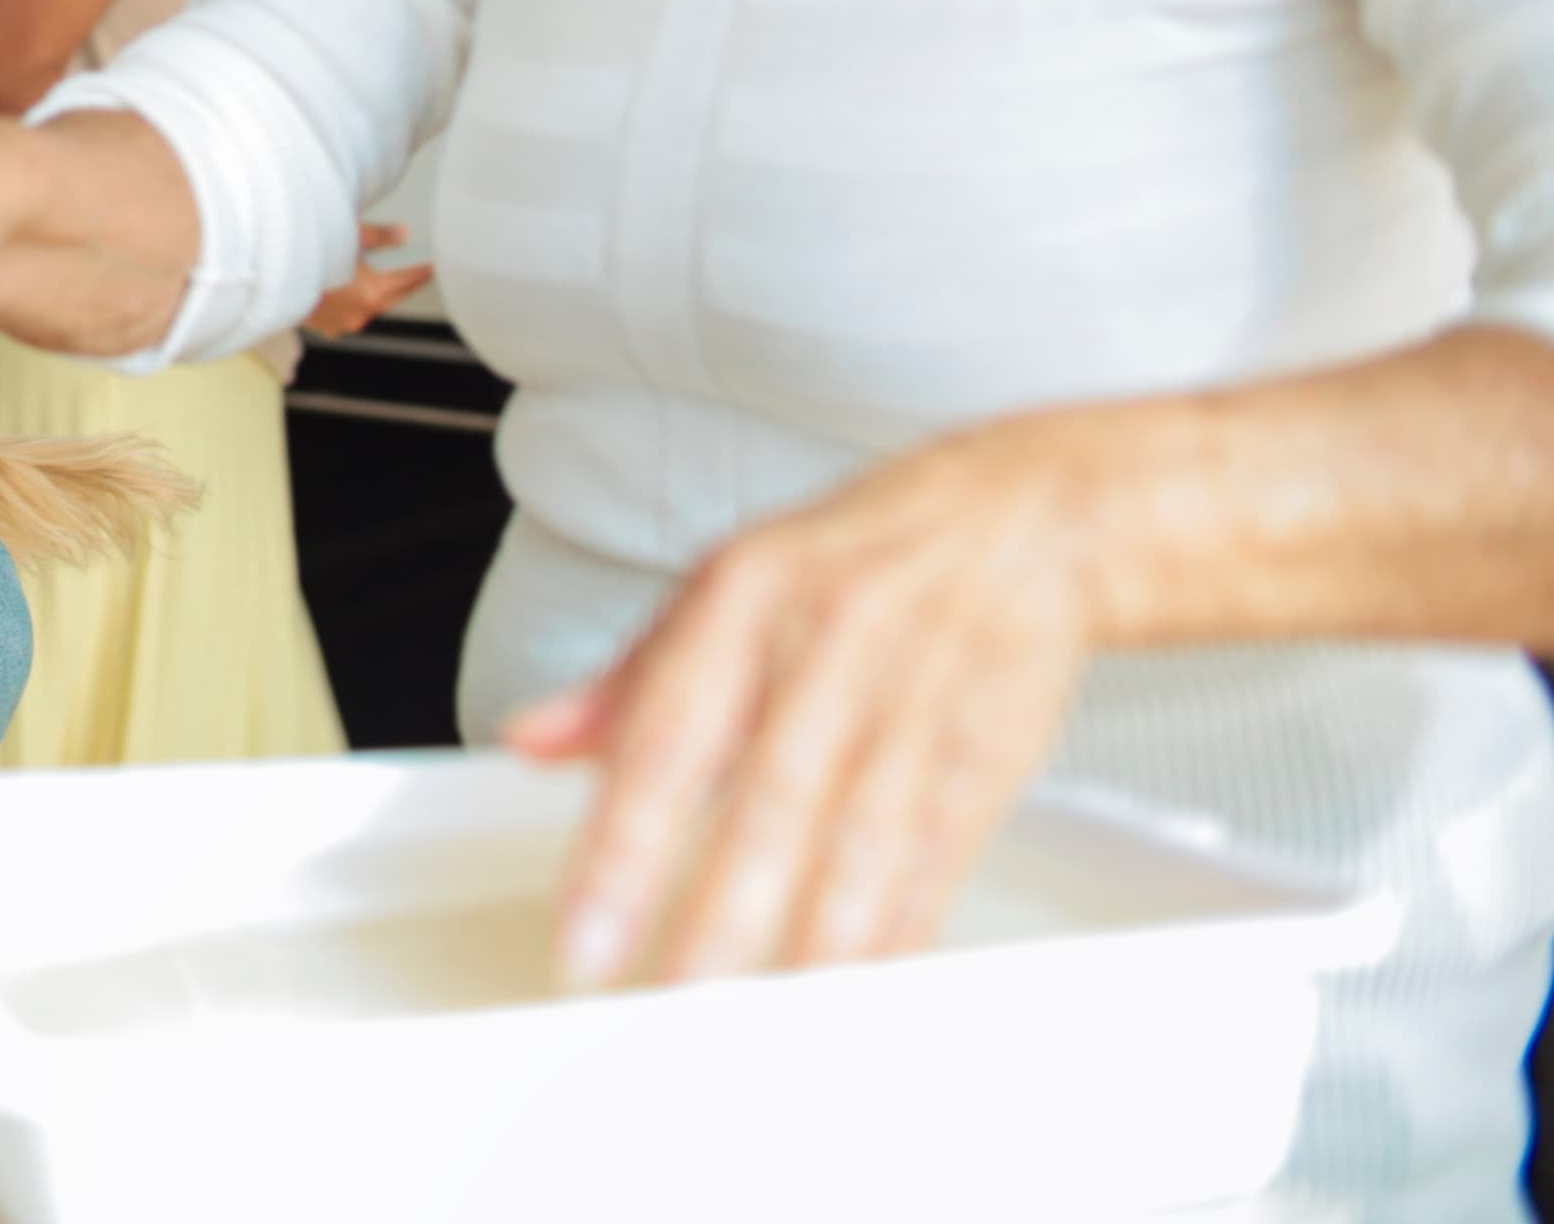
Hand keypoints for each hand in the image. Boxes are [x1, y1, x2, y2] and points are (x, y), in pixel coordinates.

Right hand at [301, 222, 436, 337]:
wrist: (269, 272)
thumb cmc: (307, 252)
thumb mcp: (350, 234)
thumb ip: (381, 236)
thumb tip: (402, 233)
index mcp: (372, 293)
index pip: (408, 280)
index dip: (423, 270)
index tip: (434, 265)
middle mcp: (359, 314)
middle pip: (391, 297)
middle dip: (403, 283)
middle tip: (416, 272)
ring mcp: (340, 324)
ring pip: (369, 307)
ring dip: (376, 293)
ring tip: (381, 278)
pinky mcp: (322, 327)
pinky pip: (346, 314)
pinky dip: (351, 302)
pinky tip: (348, 290)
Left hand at [505, 416, 1107, 990]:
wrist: (1022, 521)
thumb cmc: (850, 563)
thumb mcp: (724, 589)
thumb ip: (625, 683)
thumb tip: (531, 740)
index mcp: (745, 603)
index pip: (668, 737)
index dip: (623, 849)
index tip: (583, 944)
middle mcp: (829, 652)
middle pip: (770, 805)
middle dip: (718, 919)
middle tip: (669, 1012)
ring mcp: (914, 706)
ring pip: (860, 846)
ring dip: (813, 948)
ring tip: (763, 1032)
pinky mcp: (986, 758)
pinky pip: (933, 863)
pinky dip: (896, 938)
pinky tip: (856, 995)